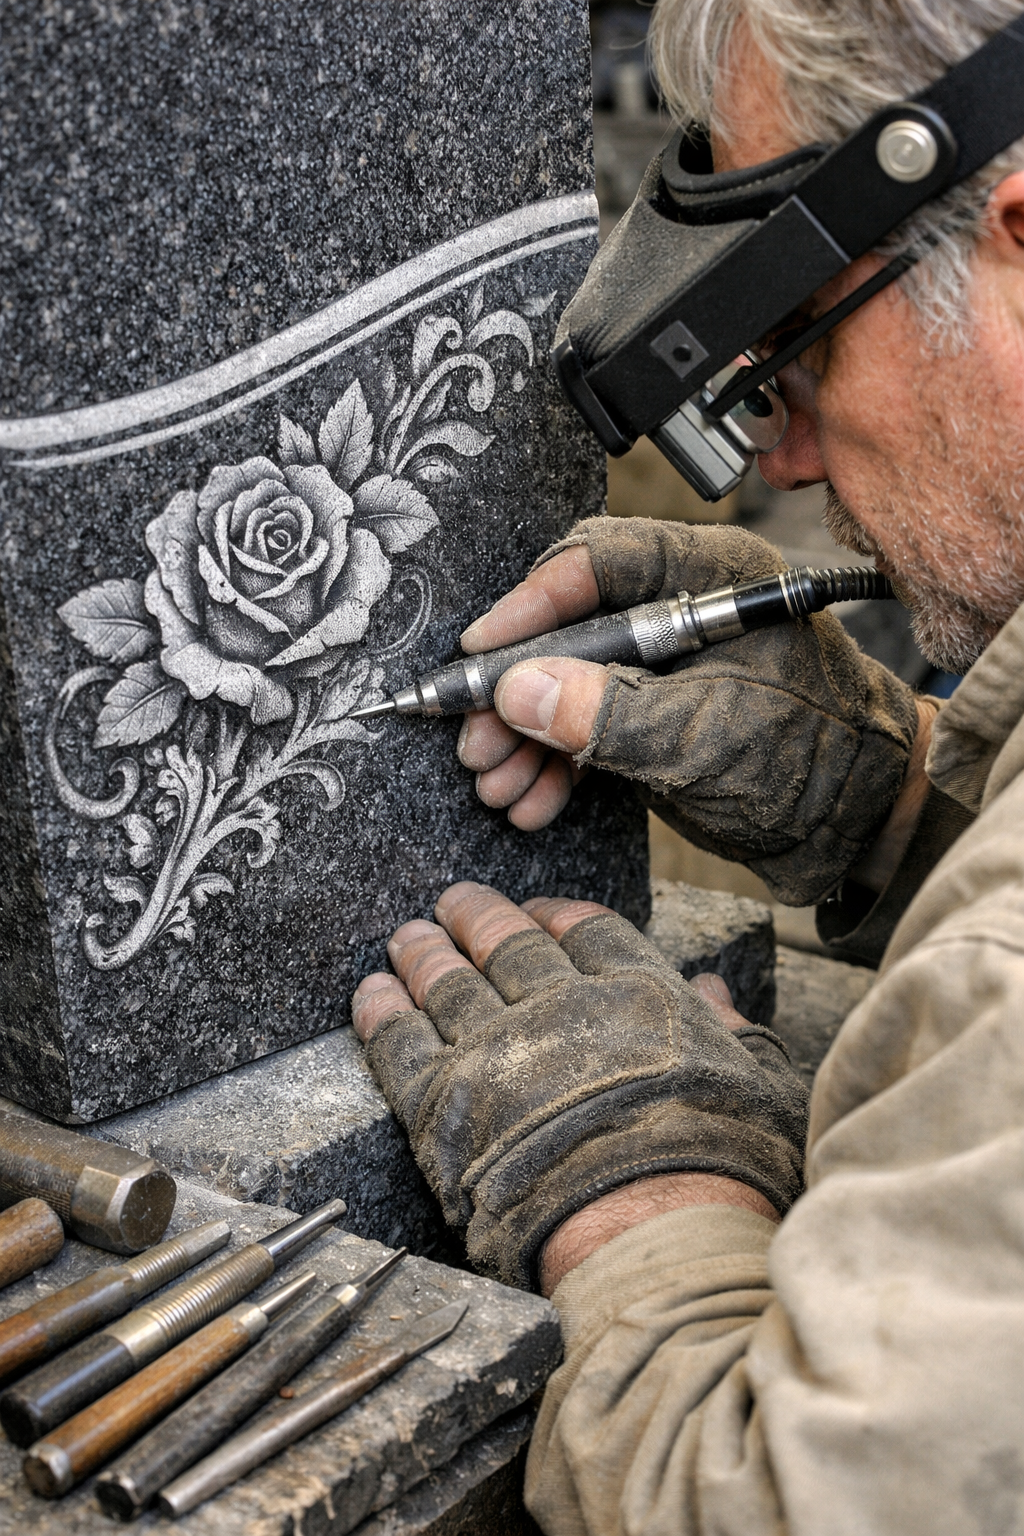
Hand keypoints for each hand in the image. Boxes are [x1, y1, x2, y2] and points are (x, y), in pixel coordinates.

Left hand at [352, 883, 807, 1289]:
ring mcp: (498, 1049)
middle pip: (509, 946)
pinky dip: (381, 1013)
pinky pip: (400, 1043)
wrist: (655, 1226)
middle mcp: (562, 1007)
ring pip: (450, 984)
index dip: (557, 916)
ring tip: (407, 937)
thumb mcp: (752, 1079)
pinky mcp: (444, 1102)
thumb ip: (728, 1026)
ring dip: (424, 955)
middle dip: (478, 918)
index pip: (587, 933)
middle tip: (453, 902)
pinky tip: (370, 992)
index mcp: (635, 994)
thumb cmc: (721, 1164)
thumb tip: (714, 985)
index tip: (537, 909)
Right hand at [459, 517, 919, 906]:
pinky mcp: (656, 720)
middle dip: (514, 691)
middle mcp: (679, 613)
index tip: (477, 655)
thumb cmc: (819, 760)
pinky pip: (585, 729)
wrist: (863, 827)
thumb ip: (610, 714)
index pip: (596, 565)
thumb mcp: (707, 736)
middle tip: (474, 740)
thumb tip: (518, 693)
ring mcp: (664, 669)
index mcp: (708, 579)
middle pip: (567, 630)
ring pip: (567, 685)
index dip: (527, 608)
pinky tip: (531, 802)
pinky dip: (554, 766)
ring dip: (524, 738)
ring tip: (495, 785)